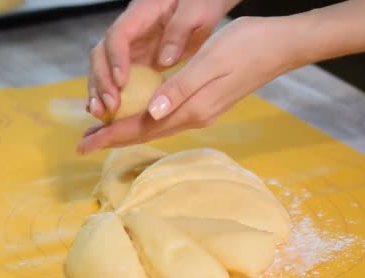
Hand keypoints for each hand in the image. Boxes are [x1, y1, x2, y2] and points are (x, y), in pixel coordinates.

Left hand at [78, 16, 303, 153]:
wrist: (281, 46)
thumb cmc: (247, 46)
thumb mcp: (211, 63)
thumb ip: (180, 89)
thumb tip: (151, 112)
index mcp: (191, 108)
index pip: (141, 127)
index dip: (110, 135)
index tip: (83, 144)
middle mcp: (193, 116)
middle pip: (144, 133)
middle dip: (112, 138)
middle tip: (83, 144)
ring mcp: (200, 112)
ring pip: (153, 127)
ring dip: (125, 131)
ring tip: (101, 133)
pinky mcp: (204, 104)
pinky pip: (164, 119)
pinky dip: (143, 121)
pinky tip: (136, 116)